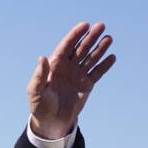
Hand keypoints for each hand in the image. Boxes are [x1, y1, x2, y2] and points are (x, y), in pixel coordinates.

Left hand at [26, 21, 115, 140]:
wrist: (51, 122)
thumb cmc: (40, 106)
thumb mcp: (35, 91)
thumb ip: (39, 75)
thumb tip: (43, 58)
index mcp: (55, 65)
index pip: (66, 46)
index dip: (75, 35)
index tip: (85, 25)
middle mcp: (67, 67)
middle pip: (80, 49)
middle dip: (90, 37)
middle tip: (101, 25)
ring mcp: (78, 75)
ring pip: (91, 58)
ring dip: (99, 48)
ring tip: (109, 38)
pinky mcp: (87, 85)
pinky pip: (97, 73)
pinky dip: (104, 65)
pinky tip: (112, 57)